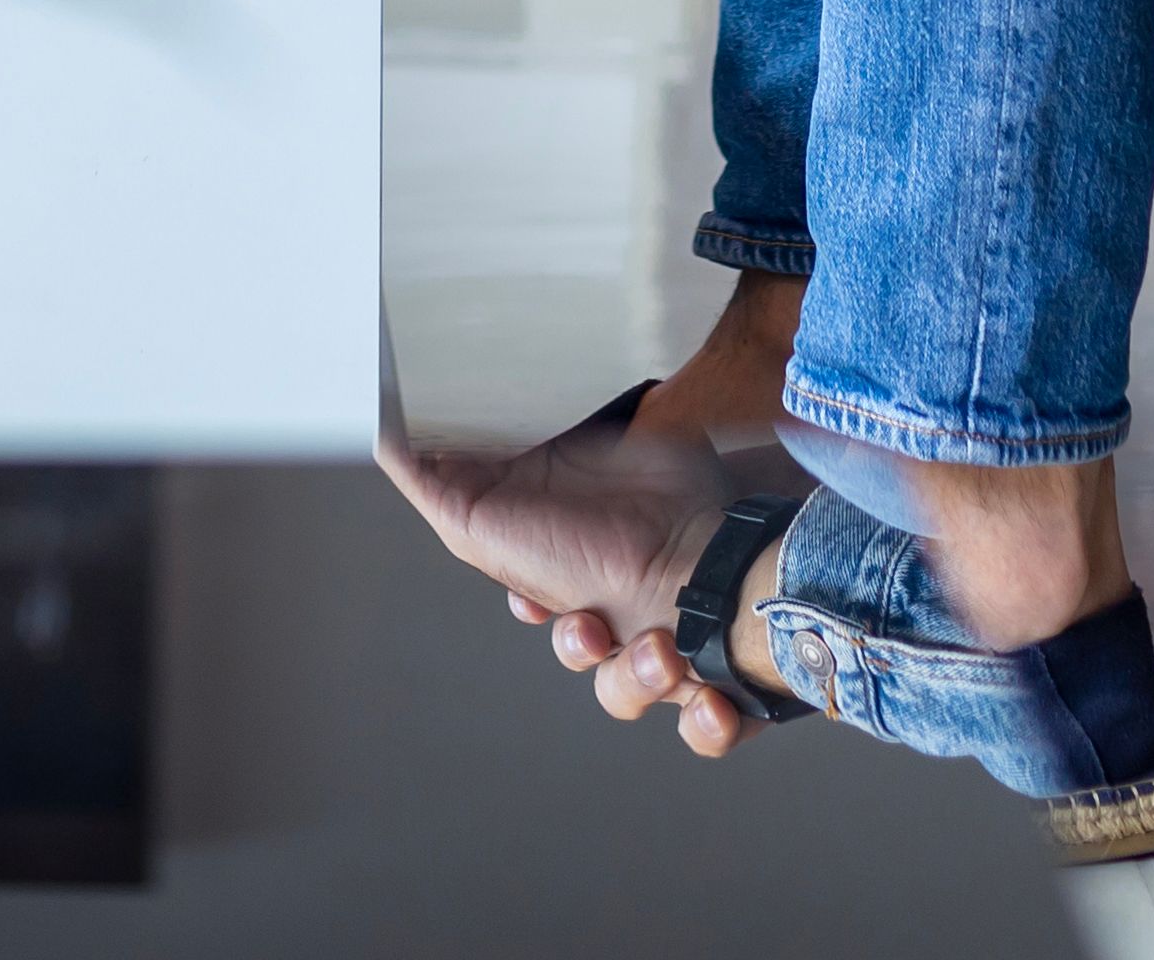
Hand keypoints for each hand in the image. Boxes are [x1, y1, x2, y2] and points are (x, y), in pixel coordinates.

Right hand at [375, 417, 768, 753]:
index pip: (531, 596)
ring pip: (623, 694)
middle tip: (592, 622)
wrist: (754, 529)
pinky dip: (705, 728)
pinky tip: (715, 707)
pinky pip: (700, 733)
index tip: (536, 595)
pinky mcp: (713, 693)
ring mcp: (661, 659)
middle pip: (576, 650)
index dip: (532, 600)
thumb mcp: (586, 438)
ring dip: (638, 679)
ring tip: (665, 648)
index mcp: (576, 569)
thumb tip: (399, 420)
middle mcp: (616, 619)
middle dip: (582, 643)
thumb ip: (482, 446)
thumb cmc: (676, 484)